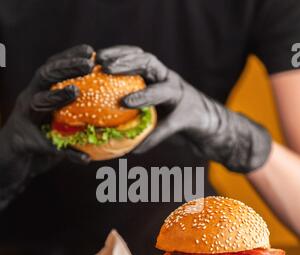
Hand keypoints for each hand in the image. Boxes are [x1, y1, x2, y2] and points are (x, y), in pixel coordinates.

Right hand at [0, 44, 94, 208]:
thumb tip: (112, 114)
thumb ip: (79, 115)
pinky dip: (68, 153)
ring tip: (75, 91)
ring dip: (57, 96)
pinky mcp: (25, 141)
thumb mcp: (60, 122)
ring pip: (38, 102)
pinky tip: (85, 159)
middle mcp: (30, 100)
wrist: (18, 164)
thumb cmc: (44, 140)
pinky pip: (48, 145)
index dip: (70, 57)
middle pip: (44, 76)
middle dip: (65, 67)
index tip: (90, 51)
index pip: (53, 68)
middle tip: (88, 64)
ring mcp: (24, 119)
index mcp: (39, 92)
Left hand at [97, 46, 270, 172]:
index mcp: (158, 76)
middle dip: (126, 62)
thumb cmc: (174, 119)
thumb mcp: (152, 110)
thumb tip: (100, 126)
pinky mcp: (190, 117)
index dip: (118, 53)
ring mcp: (182, 96)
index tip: (97, 56)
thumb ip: (132, 111)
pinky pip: (169, 127)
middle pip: (148, 62)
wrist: (210, 129)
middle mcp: (169, 80)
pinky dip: (153, 138)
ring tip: (124, 102)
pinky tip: (137, 149)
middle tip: (105, 67)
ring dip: (143, 94)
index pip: (137, 55)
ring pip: (163, 89)